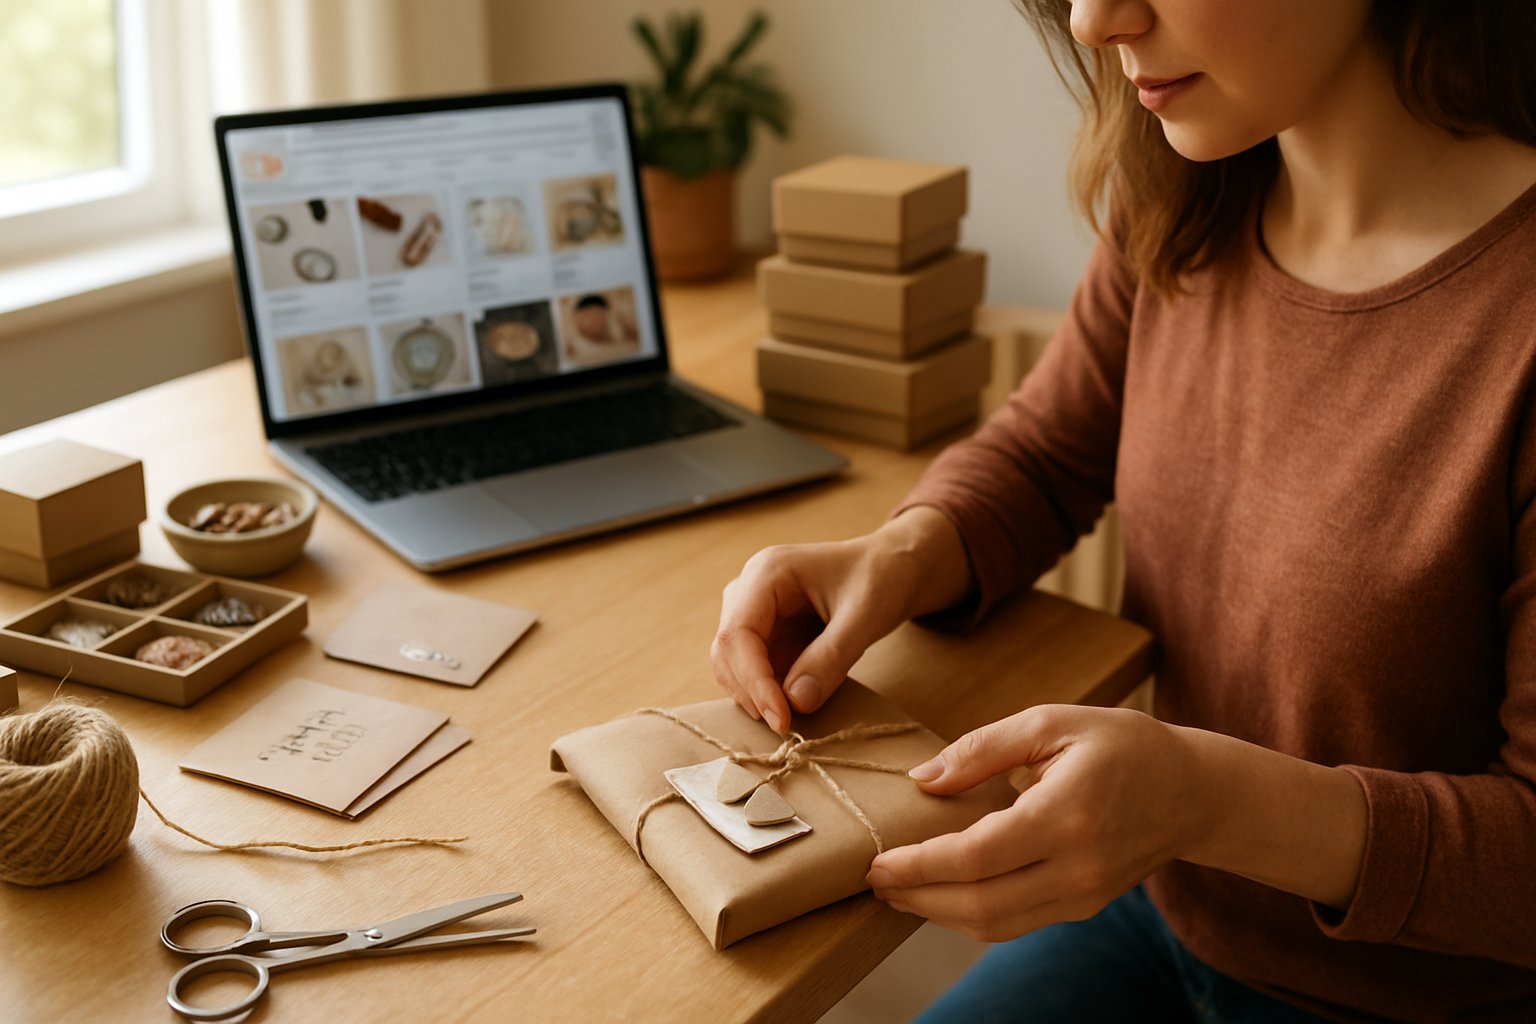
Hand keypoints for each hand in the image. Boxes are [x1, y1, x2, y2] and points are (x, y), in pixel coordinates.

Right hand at [710, 508, 971, 732]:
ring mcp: (755, 611)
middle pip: (727, 650)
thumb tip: (796, 703)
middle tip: (786, 726)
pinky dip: (767, 692)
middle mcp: (750, 589)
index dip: (754, 681)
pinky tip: (792, 705)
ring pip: (734, 664)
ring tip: (790, 718)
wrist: (895, 568)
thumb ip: (831, 658)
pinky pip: (753, 669)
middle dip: (752, 692)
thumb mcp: (865, 617)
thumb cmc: (882, 579)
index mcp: (767, 572)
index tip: (781, 719)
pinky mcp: (766, 631)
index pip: (738, 634)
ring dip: (756, 695)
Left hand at [865, 705, 1206, 940]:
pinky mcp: (1083, 906)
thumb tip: (923, 780)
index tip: (877, 861)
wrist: (1194, 791)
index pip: (976, 857)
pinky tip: (942, 893)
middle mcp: (1076, 866)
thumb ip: (983, 749)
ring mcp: (1083, 894)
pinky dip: (971, 913)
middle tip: (874, 879)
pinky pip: (1015, 922)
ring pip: (994, 924)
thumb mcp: (1051, 722)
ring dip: (937, 913)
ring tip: (897, 890)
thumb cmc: (1123, 745)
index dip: (919, 866)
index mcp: (1066, 814)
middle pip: (979, 903)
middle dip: (917, 897)